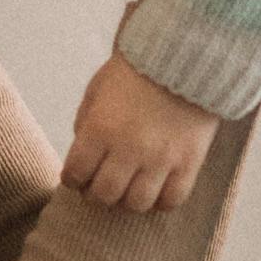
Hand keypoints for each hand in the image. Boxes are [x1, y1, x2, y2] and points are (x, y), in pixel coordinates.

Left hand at [62, 50, 220, 210]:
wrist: (183, 56)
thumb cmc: (134, 72)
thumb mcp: (97, 91)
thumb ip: (85, 126)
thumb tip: (83, 160)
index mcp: (100, 129)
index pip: (75, 174)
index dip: (73, 179)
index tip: (78, 176)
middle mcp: (129, 149)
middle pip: (104, 196)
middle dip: (97, 194)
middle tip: (101, 185)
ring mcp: (161, 159)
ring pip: (137, 204)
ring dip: (127, 201)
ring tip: (129, 189)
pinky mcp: (188, 162)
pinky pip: (172, 200)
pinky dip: (160, 202)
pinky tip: (156, 189)